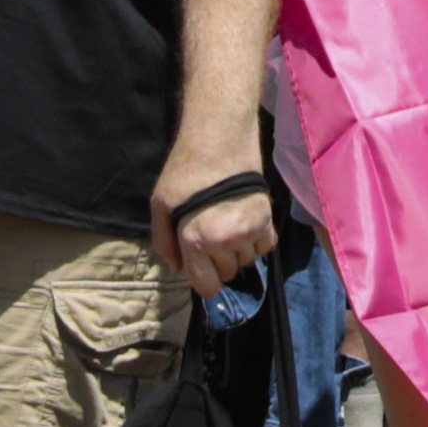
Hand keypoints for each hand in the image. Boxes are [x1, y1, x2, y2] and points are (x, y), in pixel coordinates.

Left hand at [155, 130, 273, 294]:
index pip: (207, 287)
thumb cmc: (185, 170)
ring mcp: (249, 231)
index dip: (203, 279)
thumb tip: (176, 268)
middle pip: (228, 274)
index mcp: (196, 240)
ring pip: (247, 261)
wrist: (219, 139)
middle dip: (218, 262)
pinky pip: (265, 247)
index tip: (201, 266)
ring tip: (228, 226)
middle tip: (212, 237)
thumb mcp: (161, 204)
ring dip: (238, 251)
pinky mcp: (267, 219)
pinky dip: (257, 241)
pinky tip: (246, 224)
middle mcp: (224, 241)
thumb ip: (163, 241)